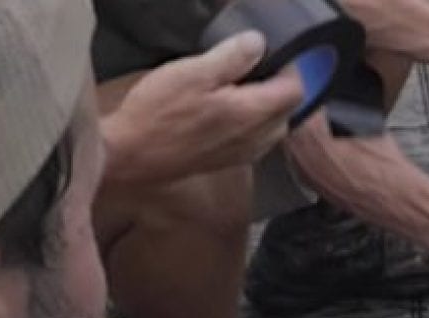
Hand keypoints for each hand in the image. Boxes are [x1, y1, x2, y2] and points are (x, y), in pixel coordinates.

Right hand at [101, 31, 303, 185]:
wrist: (133, 155)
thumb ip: (233, 57)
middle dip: (278, 88)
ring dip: (266, 107)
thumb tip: (259, 43)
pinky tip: (228, 113)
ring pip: (274, 128)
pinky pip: (256, 141)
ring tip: (239, 89)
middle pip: (288, 110)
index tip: (271, 56)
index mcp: (253, 113)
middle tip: (253, 70)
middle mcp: (257, 139)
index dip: (289, 69)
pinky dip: (252, 124)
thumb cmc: (159, 113)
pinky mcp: (230, 162)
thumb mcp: (194, 72)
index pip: (295, 91)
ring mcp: (245, 154)